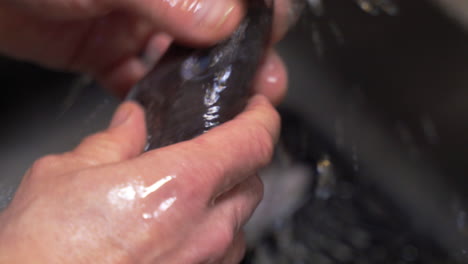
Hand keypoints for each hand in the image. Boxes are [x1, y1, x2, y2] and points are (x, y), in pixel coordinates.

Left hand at [0, 0, 300, 96]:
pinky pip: (140, 81)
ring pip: (181, 59)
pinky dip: (155, 100)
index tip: (276, 29)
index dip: (260, 9)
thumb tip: (225, 18)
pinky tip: (168, 114)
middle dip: (242, 56)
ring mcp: (131, 24)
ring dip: (204, 83)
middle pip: (215, 28)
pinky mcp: (105, 52)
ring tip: (228, 105)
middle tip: (262, 80)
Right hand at [0, 94, 278, 263]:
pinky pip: (222, 253)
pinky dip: (211, 234)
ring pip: (240, 220)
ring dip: (224, 200)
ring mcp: (205, 263)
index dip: (263, 116)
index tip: (258, 108)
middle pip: (252, 180)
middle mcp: (205, 229)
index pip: (254, 140)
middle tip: (214, 149)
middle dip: (239, 159)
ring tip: (187, 194)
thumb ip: (113, 141)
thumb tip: (131, 123)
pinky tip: (177, 230)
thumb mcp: (69, 173)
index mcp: (181, 185)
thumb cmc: (44, 252)